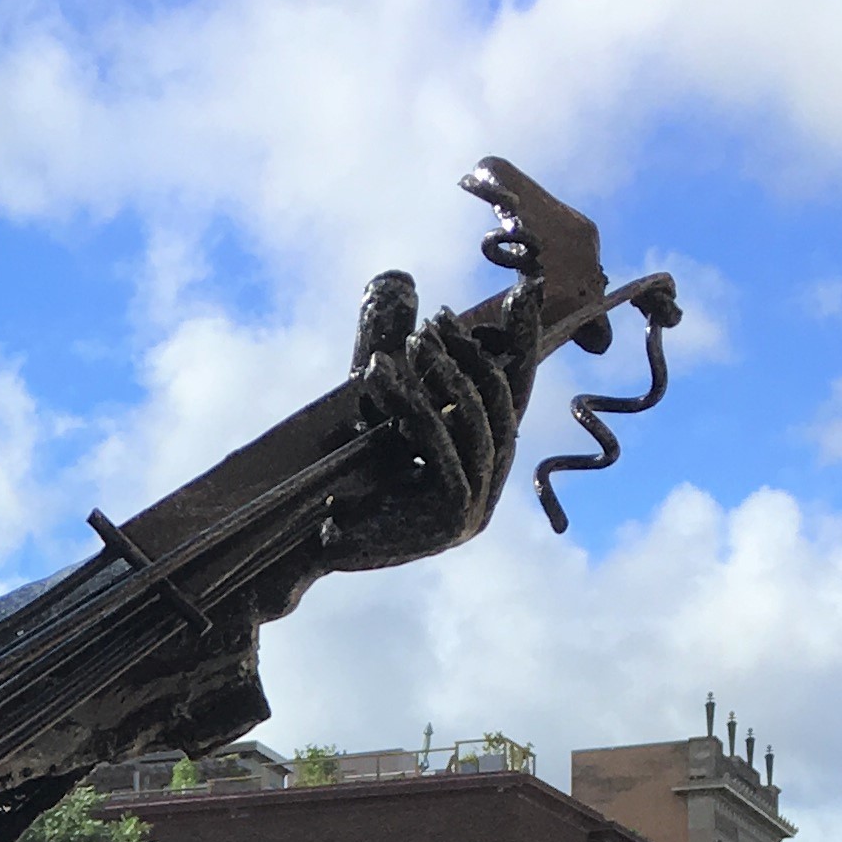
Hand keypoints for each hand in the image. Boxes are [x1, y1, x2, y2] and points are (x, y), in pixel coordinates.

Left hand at [312, 276, 530, 576]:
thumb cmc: (351, 488)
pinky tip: (386, 376)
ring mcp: (476, 505)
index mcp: (485, 468)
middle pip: (503, 403)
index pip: (516, 394)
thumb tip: (422, 327)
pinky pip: (439, 445)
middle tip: (440, 319)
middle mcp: (490, 487)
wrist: (317, 550)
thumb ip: (411, 388)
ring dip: (445, 374)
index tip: (524, 291)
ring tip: (416, 341)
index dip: (524, 342)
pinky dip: (414, 406)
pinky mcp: (451, 515)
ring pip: (475, 421)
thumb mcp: (389, 428)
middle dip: (472, 354)